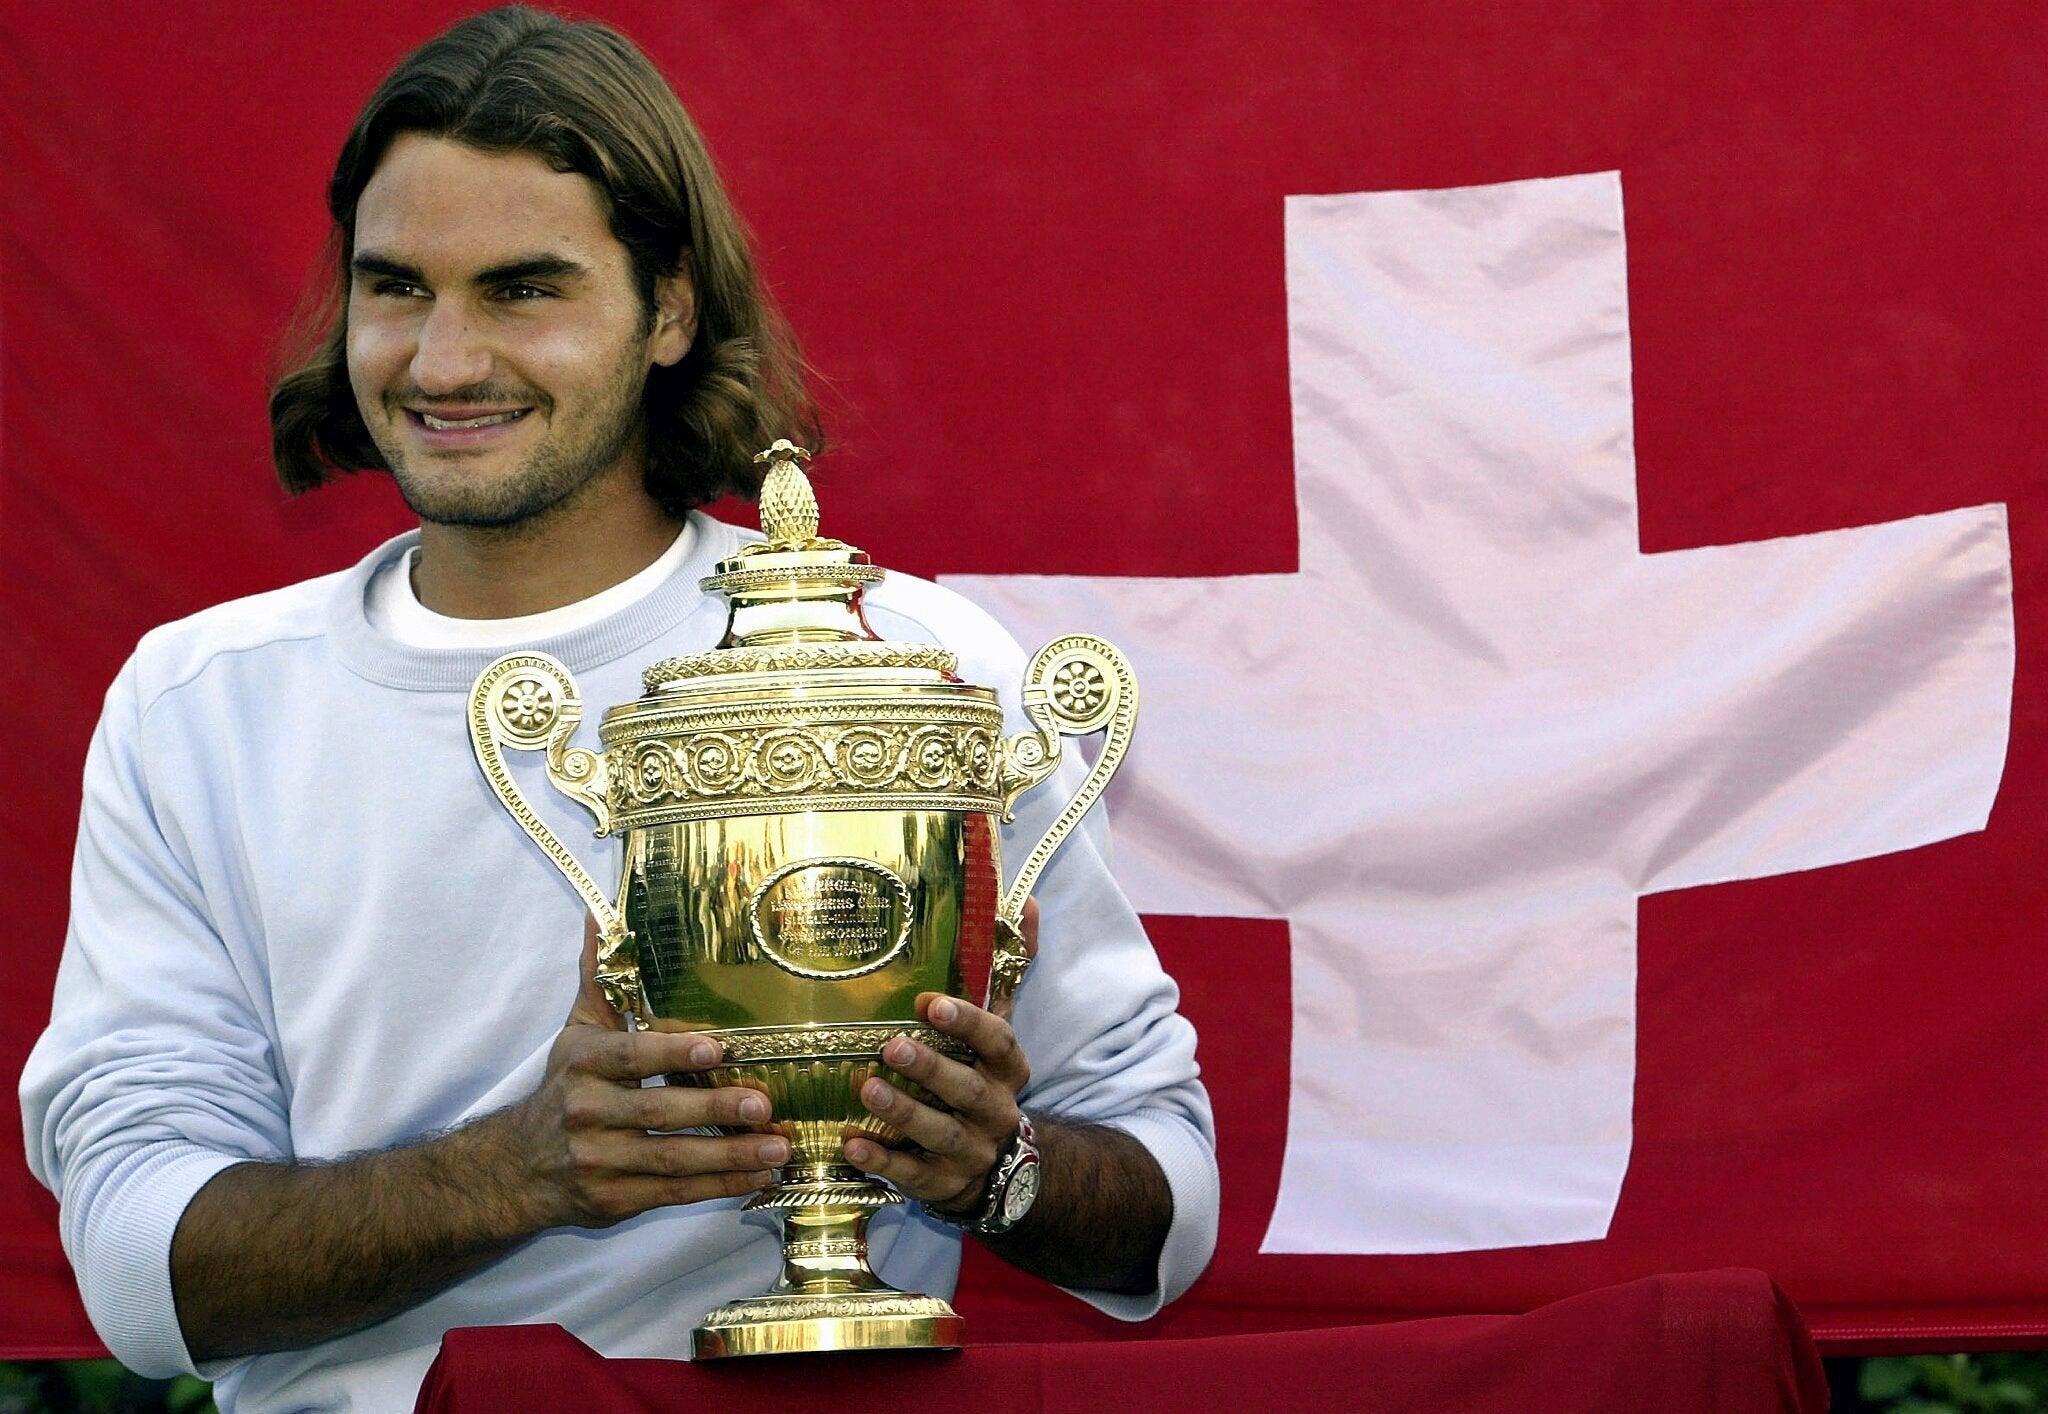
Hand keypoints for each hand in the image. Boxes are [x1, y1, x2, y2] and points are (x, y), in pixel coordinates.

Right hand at [504, 916, 787, 1228]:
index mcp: (584, 1063)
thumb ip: (599, 977)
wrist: (516, 1167)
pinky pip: (672, 1193)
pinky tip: (756, 1177)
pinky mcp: (614, 1200)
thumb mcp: (578, 1031)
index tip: (718, 1050)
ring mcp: (600, 1161)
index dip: (673, 1054)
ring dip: (728, 1156)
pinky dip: (716, 1188)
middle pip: (656, 1113)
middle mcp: (588, 1112)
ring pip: (671, 1160)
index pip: (632, 1057)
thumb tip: (602, 915)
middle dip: (713, 1110)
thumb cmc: (564, 1087)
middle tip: (763, 1103)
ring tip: (775, 1147)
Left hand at [842, 901, 1040, 1213]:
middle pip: (968, 1089)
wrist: (1006, 1171)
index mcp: (1008, 1069)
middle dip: (931, 1068)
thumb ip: (1007, 972)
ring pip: (941, 1133)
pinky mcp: (942, 1185)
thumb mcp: (998, 1033)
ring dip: (904, 1112)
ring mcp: (971, 1151)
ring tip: (867, 1088)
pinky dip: (883, 1161)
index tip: (932, 1004)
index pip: (998, 1042)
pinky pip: (912, 1174)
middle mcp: (995, 1110)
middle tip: (891, 1046)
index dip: (969, 1024)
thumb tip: (1024, 905)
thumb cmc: (984, 1081)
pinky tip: (851, 1144)